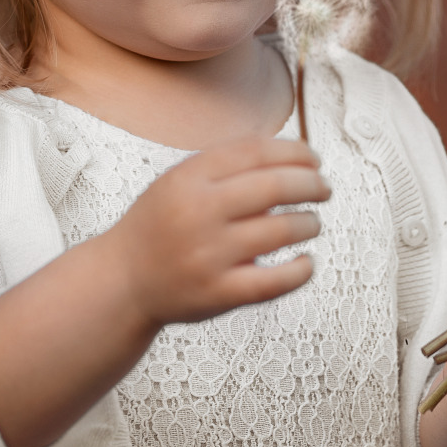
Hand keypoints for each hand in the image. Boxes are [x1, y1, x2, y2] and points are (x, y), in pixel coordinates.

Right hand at [103, 136, 328, 330]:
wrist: (122, 281)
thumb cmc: (162, 225)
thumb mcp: (180, 181)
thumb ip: (227, 165)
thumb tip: (294, 153)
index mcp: (189, 178)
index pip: (257, 151)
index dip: (296, 152)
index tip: (313, 159)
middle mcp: (198, 213)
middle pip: (276, 187)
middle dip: (312, 184)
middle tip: (324, 189)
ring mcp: (209, 256)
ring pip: (282, 231)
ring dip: (310, 223)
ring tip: (312, 222)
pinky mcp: (219, 294)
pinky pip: (276, 281)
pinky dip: (302, 270)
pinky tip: (307, 261)